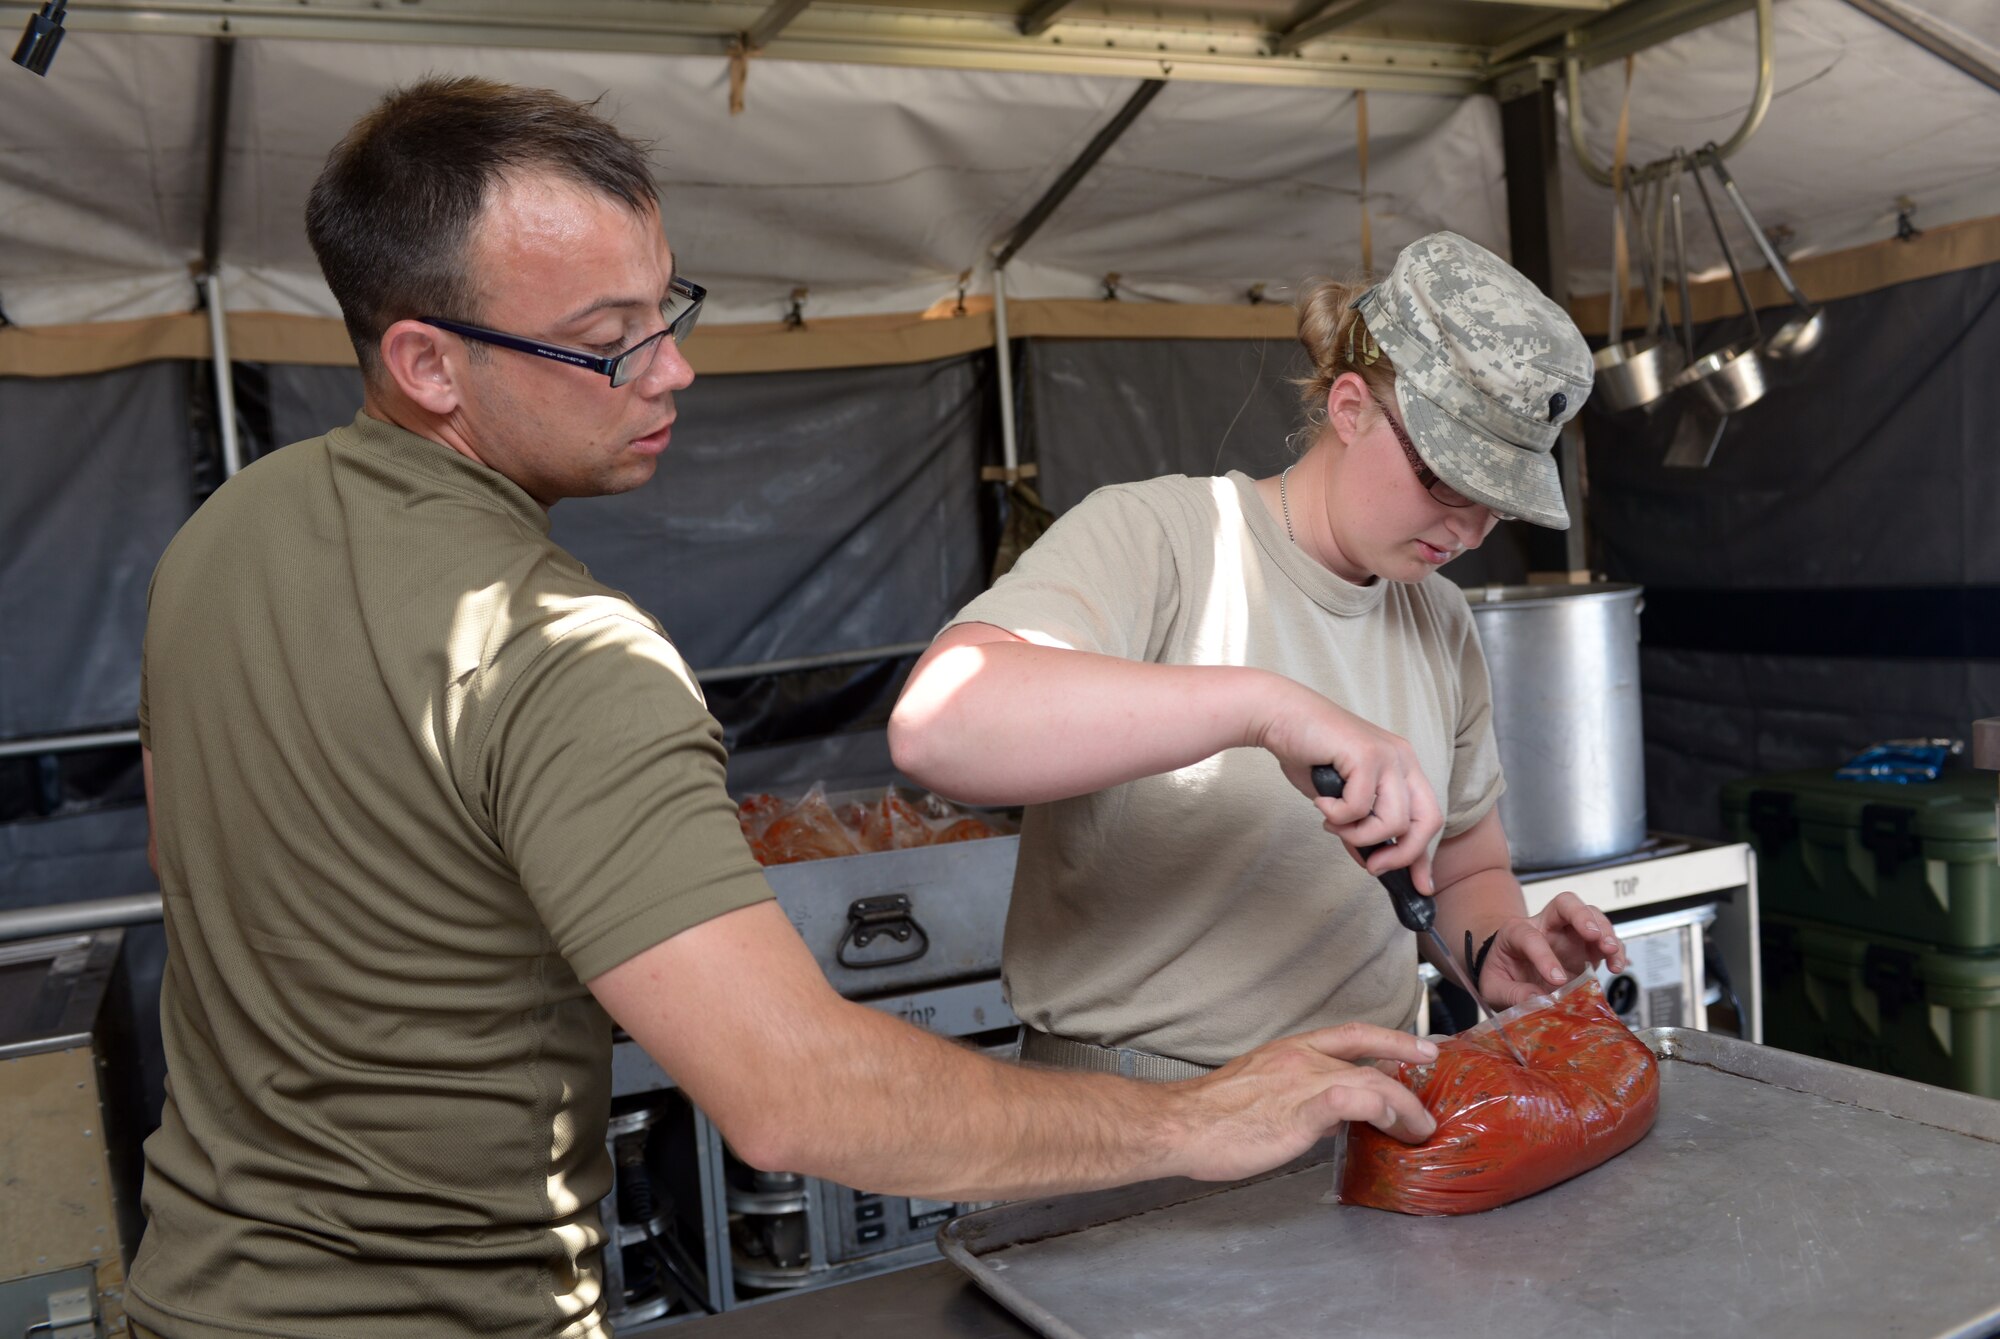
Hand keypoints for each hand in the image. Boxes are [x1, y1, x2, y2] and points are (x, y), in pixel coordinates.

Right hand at [1168, 1023, 1439, 1182]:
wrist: (1180, 1124)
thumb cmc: (1213, 1116)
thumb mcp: (1262, 1093)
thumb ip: (1301, 1096)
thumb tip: (1334, 1113)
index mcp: (1290, 1050)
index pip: (1350, 1034)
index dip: (1390, 1038)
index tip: (1420, 1046)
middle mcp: (1300, 1058)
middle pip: (1368, 1053)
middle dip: (1406, 1067)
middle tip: (1431, 1082)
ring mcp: (1301, 1081)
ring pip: (1370, 1081)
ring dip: (1404, 1106)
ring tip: (1419, 1129)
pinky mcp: (1299, 1110)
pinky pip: (1352, 1100)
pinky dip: (1378, 1108)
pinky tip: (1390, 1125)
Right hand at [1252, 679, 1443, 892]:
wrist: (1280, 716)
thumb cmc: (1309, 754)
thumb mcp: (1342, 799)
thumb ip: (1361, 825)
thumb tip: (1372, 861)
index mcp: (1404, 767)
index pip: (1428, 817)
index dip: (1424, 856)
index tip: (1421, 886)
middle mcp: (1404, 758)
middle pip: (1426, 822)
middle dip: (1400, 854)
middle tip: (1370, 864)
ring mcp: (1388, 755)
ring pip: (1393, 822)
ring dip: (1359, 835)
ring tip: (1333, 824)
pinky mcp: (1366, 755)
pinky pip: (1359, 808)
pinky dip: (1337, 815)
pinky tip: (1321, 803)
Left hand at [1474, 892, 1629, 1008]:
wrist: (1509, 975)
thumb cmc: (1501, 975)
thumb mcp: (1494, 987)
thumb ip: (1512, 994)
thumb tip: (1537, 1001)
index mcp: (1515, 932)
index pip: (1530, 936)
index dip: (1544, 956)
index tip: (1557, 980)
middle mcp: (1544, 926)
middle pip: (1565, 904)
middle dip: (1581, 915)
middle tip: (1592, 934)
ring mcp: (1568, 935)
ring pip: (1591, 916)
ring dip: (1605, 931)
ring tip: (1611, 952)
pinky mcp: (1586, 949)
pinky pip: (1605, 941)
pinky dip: (1616, 950)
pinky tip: (1617, 966)